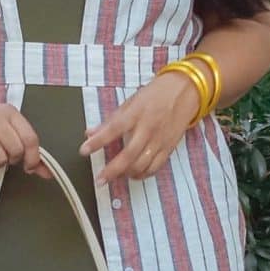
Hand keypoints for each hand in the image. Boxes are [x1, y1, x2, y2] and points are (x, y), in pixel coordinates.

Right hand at [0, 91, 48, 176]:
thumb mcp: (4, 127)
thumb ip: (26, 147)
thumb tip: (46, 172)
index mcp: (9, 112)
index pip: (30, 138)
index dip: (33, 157)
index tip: (29, 166)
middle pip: (16, 150)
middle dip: (12, 160)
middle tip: (4, 156)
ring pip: (0, 159)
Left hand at [80, 73, 197, 184]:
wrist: (185, 91)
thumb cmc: (156, 94)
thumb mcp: (131, 101)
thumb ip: (110, 120)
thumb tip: (89, 132)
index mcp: (136, 113)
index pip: (113, 129)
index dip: (97, 141)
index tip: (84, 150)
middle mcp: (148, 128)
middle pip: (128, 154)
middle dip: (112, 170)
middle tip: (99, 179)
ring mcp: (160, 139)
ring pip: (142, 164)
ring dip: (126, 174)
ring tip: (115, 176)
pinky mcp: (169, 147)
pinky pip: (155, 166)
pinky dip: (143, 174)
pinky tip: (133, 175)